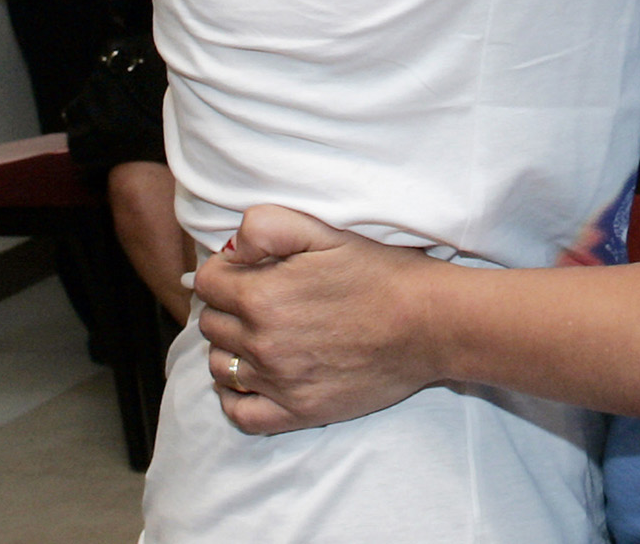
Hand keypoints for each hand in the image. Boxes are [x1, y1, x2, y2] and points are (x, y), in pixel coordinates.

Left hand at [195, 205, 447, 433]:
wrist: (431, 323)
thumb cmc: (385, 273)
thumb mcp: (329, 231)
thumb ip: (269, 227)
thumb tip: (231, 249)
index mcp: (263, 296)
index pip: (208, 282)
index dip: (225, 271)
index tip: (249, 269)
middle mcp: (261, 343)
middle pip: (211, 324)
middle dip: (229, 307)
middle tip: (263, 298)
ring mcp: (277, 382)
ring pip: (220, 367)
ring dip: (232, 348)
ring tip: (264, 335)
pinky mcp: (297, 412)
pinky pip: (240, 413)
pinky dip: (237, 397)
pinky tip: (255, 379)